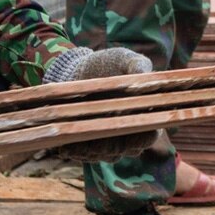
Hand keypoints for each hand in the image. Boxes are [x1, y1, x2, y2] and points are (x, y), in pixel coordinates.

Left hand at [43, 45, 157, 162]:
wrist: (80, 69)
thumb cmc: (109, 64)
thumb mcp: (125, 59)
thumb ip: (138, 65)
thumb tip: (143, 74)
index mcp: (143, 116)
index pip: (149, 136)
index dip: (143, 136)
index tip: (130, 126)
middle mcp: (127, 134)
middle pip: (125, 150)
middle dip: (114, 144)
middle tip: (101, 132)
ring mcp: (107, 142)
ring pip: (104, 155)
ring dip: (92, 150)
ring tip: (79, 137)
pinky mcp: (86, 144)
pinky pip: (83, 155)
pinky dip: (75, 151)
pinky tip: (65, 144)